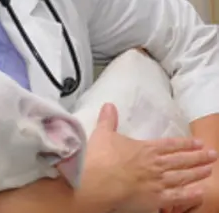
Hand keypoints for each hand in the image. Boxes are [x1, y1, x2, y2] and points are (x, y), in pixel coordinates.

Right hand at [80, 103, 216, 212]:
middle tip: (212, 154)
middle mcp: (156, 164)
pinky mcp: (155, 199)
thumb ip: (108, 120)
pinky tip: (199, 192)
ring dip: (197, 172)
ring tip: (209, 169)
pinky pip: (177, 197)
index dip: (185, 143)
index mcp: (145, 149)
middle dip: (198, 156)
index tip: (197, 142)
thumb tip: (108, 106)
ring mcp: (158, 182)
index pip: (170, 144)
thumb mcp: (102, 134)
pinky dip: (190, 194)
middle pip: (181, 160)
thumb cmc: (100, 159)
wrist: (98, 182)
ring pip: (183, 176)